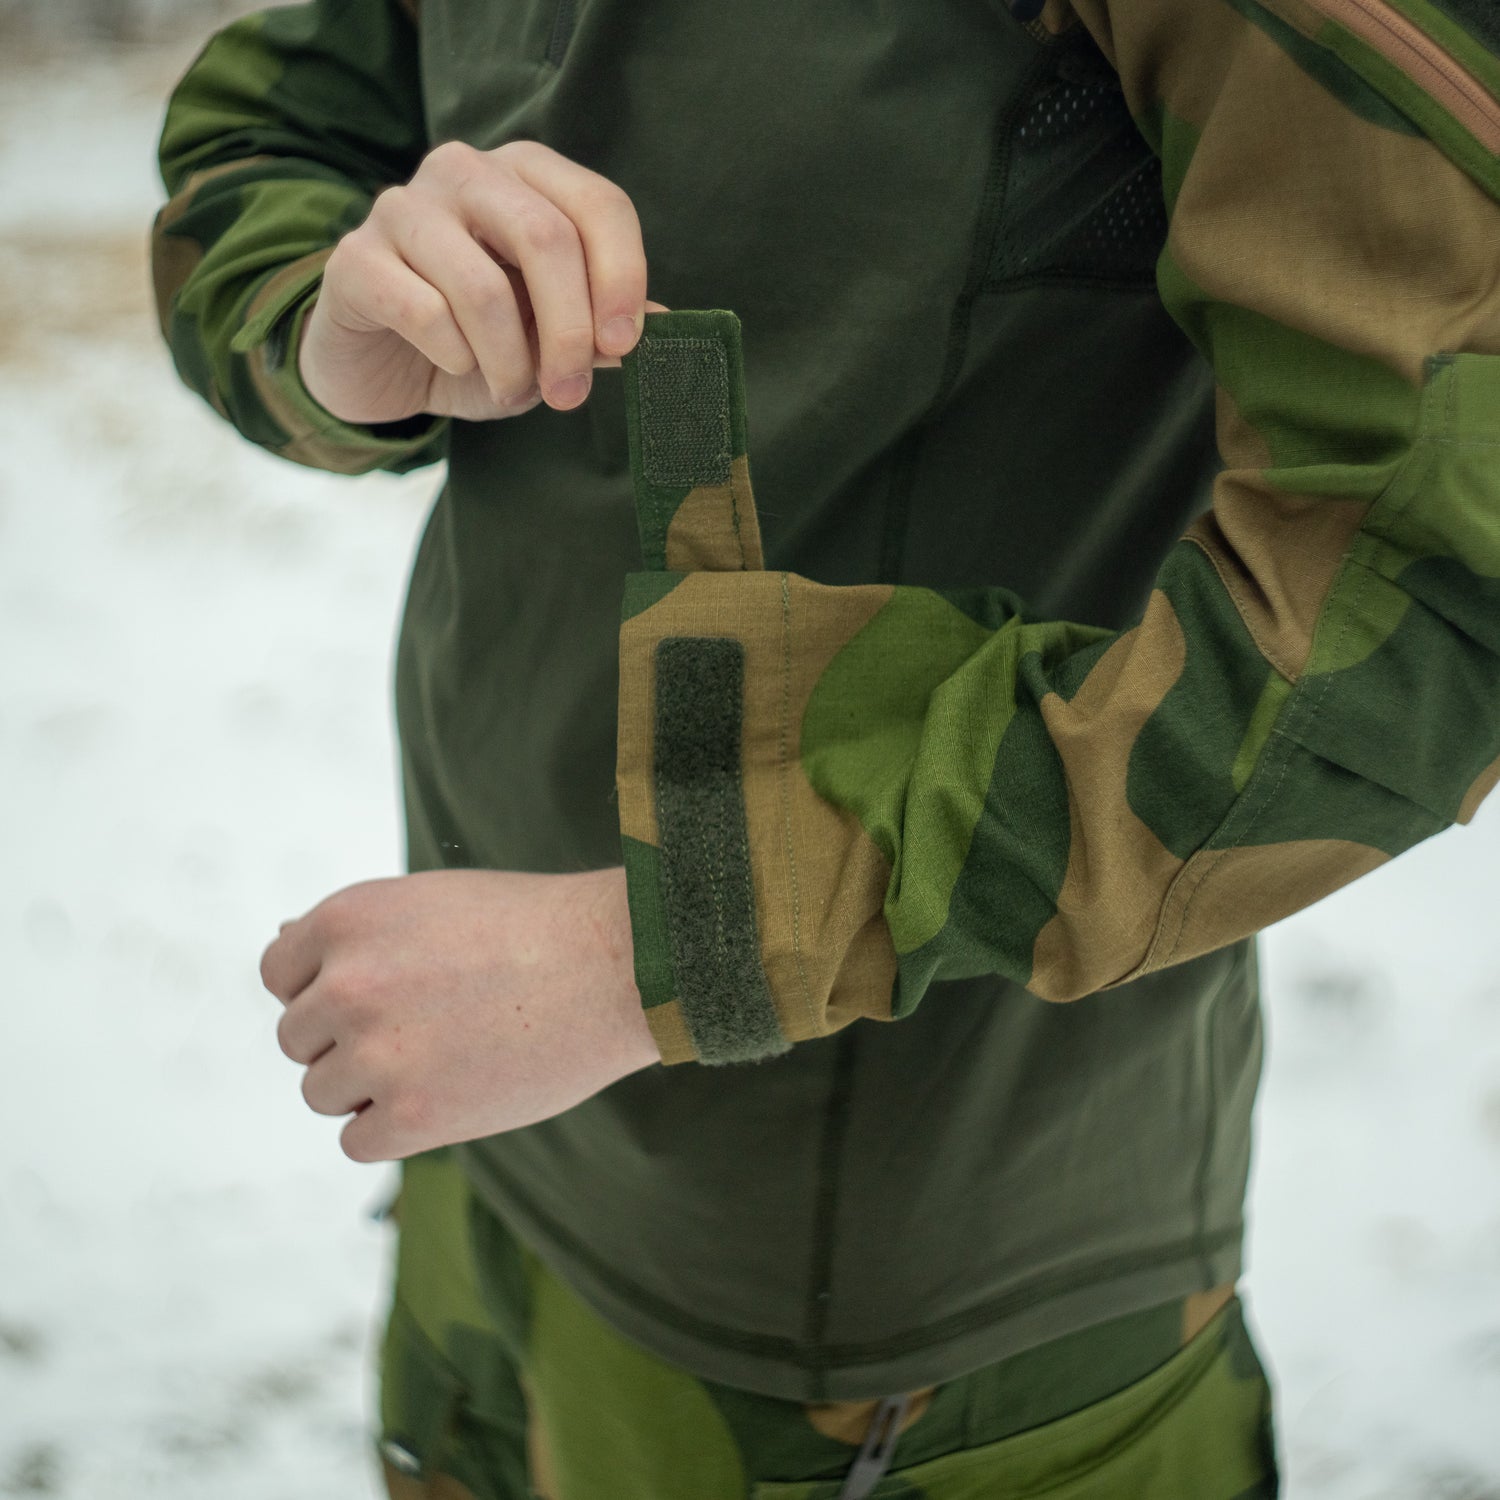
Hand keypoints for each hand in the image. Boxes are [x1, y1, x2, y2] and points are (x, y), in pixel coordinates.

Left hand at [259, 867, 659, 1161]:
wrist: (616, 967)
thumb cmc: (531, 928)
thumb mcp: (430, 902)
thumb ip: (356, 932)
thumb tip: (282, 940)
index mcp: (346, 919)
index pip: (280, 975)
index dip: (326, 988)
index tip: (382, 995)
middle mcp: (346, 984)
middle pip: (298, 1040)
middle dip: (348, 1039)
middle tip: (426, 1029)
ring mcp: (375, 1052)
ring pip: (323, 1094)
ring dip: (370, 1088)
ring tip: (445, 1059)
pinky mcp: (410, 1116)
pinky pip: (357, 1142)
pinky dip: (394, 1130)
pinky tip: (448, 1096)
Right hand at [298, 138, 668, 424]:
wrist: (380, 367)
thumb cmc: (477, 343)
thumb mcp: (549, 338)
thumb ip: (602, 327)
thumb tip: (666, 324)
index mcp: (526, 176)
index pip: (597, 204)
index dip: (622, 276)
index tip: (626, 345)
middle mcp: (464, 172)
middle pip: (545, 237)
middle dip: (569, 332)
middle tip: (570, 394)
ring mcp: (403, 208)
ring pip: (483, 287)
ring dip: (509, 362)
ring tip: (510, 390)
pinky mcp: (354, 259)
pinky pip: (424, 313)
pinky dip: (453, 358)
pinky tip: (452, 367)